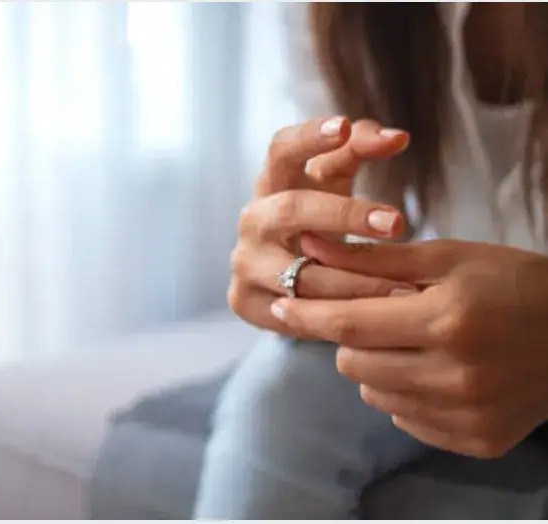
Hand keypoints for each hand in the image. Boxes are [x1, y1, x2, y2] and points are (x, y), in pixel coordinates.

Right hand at [229, 116, 411, 335]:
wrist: (283, 278)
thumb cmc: (317, 219)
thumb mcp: (336, 182)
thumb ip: (362, 151)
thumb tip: (398, 136)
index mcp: (271, 182)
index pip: (281, 148)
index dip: (309, 136)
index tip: (344, 126)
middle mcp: (252, 219)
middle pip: (291, 209)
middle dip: (346, 214)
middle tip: (397, 222)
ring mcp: (244, 262)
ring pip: (299, 272)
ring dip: (354, 280)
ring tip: (403, 285)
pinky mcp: (244, 301)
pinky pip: (296, 313)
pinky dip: (336, 315)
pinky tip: (374, 318)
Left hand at [272, 235, 547, 457]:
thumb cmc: (514, 283)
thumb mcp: (449, 257)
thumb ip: (373, 260)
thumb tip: (308, 247)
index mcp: (448, 320)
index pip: (349, 325)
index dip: (306, 315)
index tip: (279, 305)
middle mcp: (457, 375)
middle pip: (353, 364)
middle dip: (350, 338)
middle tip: (376, 317)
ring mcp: (469, 414)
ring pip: (373, 394)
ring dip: (376, 367)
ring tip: (411, 342)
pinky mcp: (478, 440)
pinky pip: (406, 419)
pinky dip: (406, 395)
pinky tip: (435, 371)